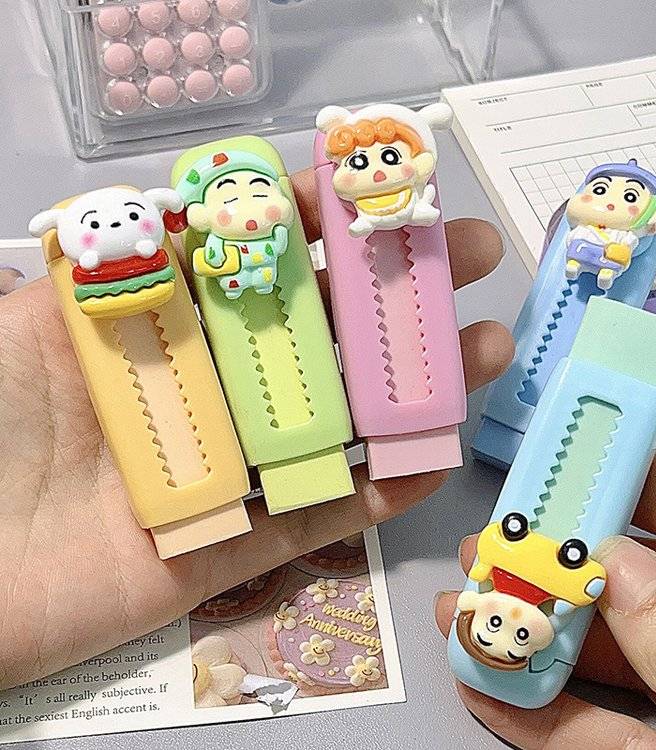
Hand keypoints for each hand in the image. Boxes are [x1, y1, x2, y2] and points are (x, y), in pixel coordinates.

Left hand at [0, 168, 511, 690]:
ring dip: (413, 389)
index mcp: (167, 332)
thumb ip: (117, 264)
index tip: (387, 194)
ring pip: (336, 427)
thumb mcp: (39, 322)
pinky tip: (435, 461)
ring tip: (485, 349)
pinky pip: (316, 520)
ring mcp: (227, 472)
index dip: (325, 225)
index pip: (259, 266)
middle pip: (320, 340)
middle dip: (396, 293)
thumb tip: (192, 200)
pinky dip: (378, 495)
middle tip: (468, 258)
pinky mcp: (228, 550)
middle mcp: (208, 394)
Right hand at [435, 453, 655, 748]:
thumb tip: (622, 572)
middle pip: (652, 584)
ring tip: (471, 620)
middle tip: (497, 550)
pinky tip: (501, 699)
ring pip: (627, 659)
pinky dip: (563, 720)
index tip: (569, 468)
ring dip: (543, 643)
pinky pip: (627, 734)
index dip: (639, 481)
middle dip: (563, 568)